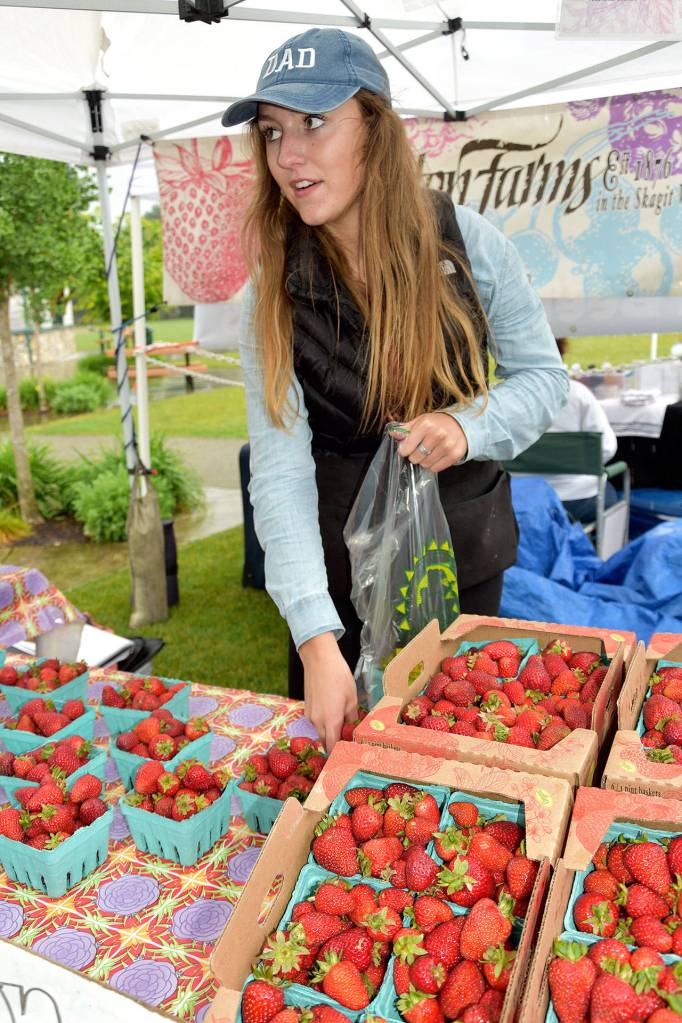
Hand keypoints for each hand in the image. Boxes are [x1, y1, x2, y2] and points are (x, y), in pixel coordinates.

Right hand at [299, 632, 357, 752]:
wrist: (319, 660)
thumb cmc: (339, 677)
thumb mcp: (352, 698)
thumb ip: (352, 718)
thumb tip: (355, 731)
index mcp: (331, 721)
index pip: (333, 748)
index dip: (340, 755)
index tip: (348, 758)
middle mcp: (317, 722)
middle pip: (326, 743)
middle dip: (336, 746)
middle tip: (349, 745)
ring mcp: (310, 716)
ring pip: (320, 733)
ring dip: (330, 734)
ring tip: (343, 730)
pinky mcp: (307, 709)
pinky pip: (316, 723)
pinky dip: (324, 724)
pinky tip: (333, 714)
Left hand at [389, 412, 467, 471]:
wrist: (460, 425)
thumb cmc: (436, 424)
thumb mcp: (420, 421)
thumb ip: (405, 429)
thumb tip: (392, 433)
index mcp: (426, 424)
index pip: (407, 447)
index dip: (404, 450)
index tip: (406, 449)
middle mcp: (438, 434)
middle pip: (415, 457)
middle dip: (414, 455)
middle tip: (419, 450)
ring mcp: (447, 445)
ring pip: (425, 464)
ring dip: (424, 461)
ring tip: (428, 453)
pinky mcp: (455, 455)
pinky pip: (436, 468)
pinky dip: (433, 465)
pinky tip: (436, 456)